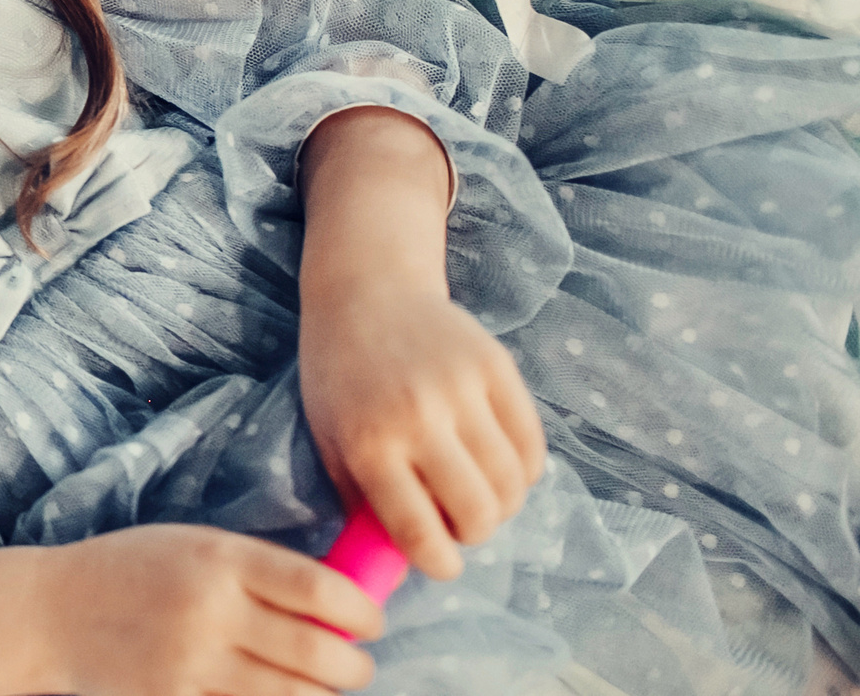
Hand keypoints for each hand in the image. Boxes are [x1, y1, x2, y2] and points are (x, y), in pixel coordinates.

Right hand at [38, 524, 383, 695]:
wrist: (51, 612)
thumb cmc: (129, 569)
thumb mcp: (192, 544)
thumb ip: (257, 567)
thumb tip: (337, 596)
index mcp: (218, 558)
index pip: (319, 590)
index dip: (362, 612)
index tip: (371, 621)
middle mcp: (211, 610)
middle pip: (318, 651)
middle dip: (354, 665)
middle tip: (356, 663)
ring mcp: (194, 663)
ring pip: (293, 694)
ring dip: (322, 693)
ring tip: (323, 683)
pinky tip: (276, 693)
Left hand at [299, 284, 547, 580]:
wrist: (367, 292)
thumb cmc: (340, 376)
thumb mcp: (330, 440)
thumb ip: (363, 503)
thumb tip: (395, 568)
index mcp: (369, 441)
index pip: (419, 531)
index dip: (438, 563)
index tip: (440, 561)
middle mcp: (417, 416)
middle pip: (478, 514)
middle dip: (473, 533)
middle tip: (457, 519)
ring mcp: (462, 389)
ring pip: (512, 485)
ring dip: (501, 504)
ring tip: (474, 489)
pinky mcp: (497, 367)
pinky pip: (532, 447)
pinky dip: (522, 471)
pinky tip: (495, 461)